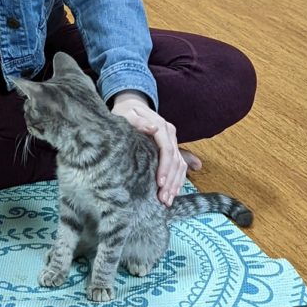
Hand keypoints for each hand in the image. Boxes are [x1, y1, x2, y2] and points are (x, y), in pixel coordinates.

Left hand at [111, 91, 185, 206]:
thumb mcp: (127, 114)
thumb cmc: (126, 112)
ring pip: (180, 165)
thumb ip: (138, 121)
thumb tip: (153, 128)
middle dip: (171, 181)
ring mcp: (173, 141)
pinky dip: (178, 180)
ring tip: (168, 200)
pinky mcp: (172, 147)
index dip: (165, 167)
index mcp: (162, 126)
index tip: (159, 183)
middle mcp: (170, 134)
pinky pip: (180, 165)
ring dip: (176, 184)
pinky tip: (174, 193)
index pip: (166, 149)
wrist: (132, 105)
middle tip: (163, 199)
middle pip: (175, 160)